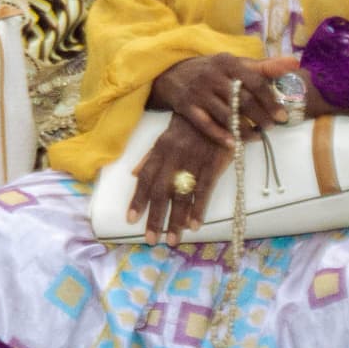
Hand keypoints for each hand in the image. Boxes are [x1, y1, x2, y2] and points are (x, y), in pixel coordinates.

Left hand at [125, 112, 230, 244]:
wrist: (217, 107)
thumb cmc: (190, 125)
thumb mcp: (166, 137)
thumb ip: (150, 158)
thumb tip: (133, 175)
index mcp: (161, 150)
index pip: (145, 178)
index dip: (138, 199)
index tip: (131, 220)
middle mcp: (174, 157)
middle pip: (161, 191)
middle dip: (155, 217)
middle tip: (151, 239)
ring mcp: (194, 161)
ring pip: (181, 194)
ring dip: (176, 219)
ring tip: (172, 239)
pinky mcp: (213, 163)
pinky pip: (204, 189)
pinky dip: (199, 208)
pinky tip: (195, 225)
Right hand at [148, 52, 299, 148]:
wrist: (171, 73)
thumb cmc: (212, 70)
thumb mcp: (235, 63)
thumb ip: (264, 66)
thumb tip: (294, 64)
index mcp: (228, 63)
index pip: (254, 82)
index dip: (270, 101)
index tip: (282, 116)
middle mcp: (212, 76)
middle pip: (242, 100)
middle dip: (260, 116)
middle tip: (271, 127)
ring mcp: (198, 92)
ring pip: (226, 115)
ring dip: (244, 129)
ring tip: (256, 136)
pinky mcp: (186, 107)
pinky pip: (206, 125)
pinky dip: (220, 136)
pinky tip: (234, 144)